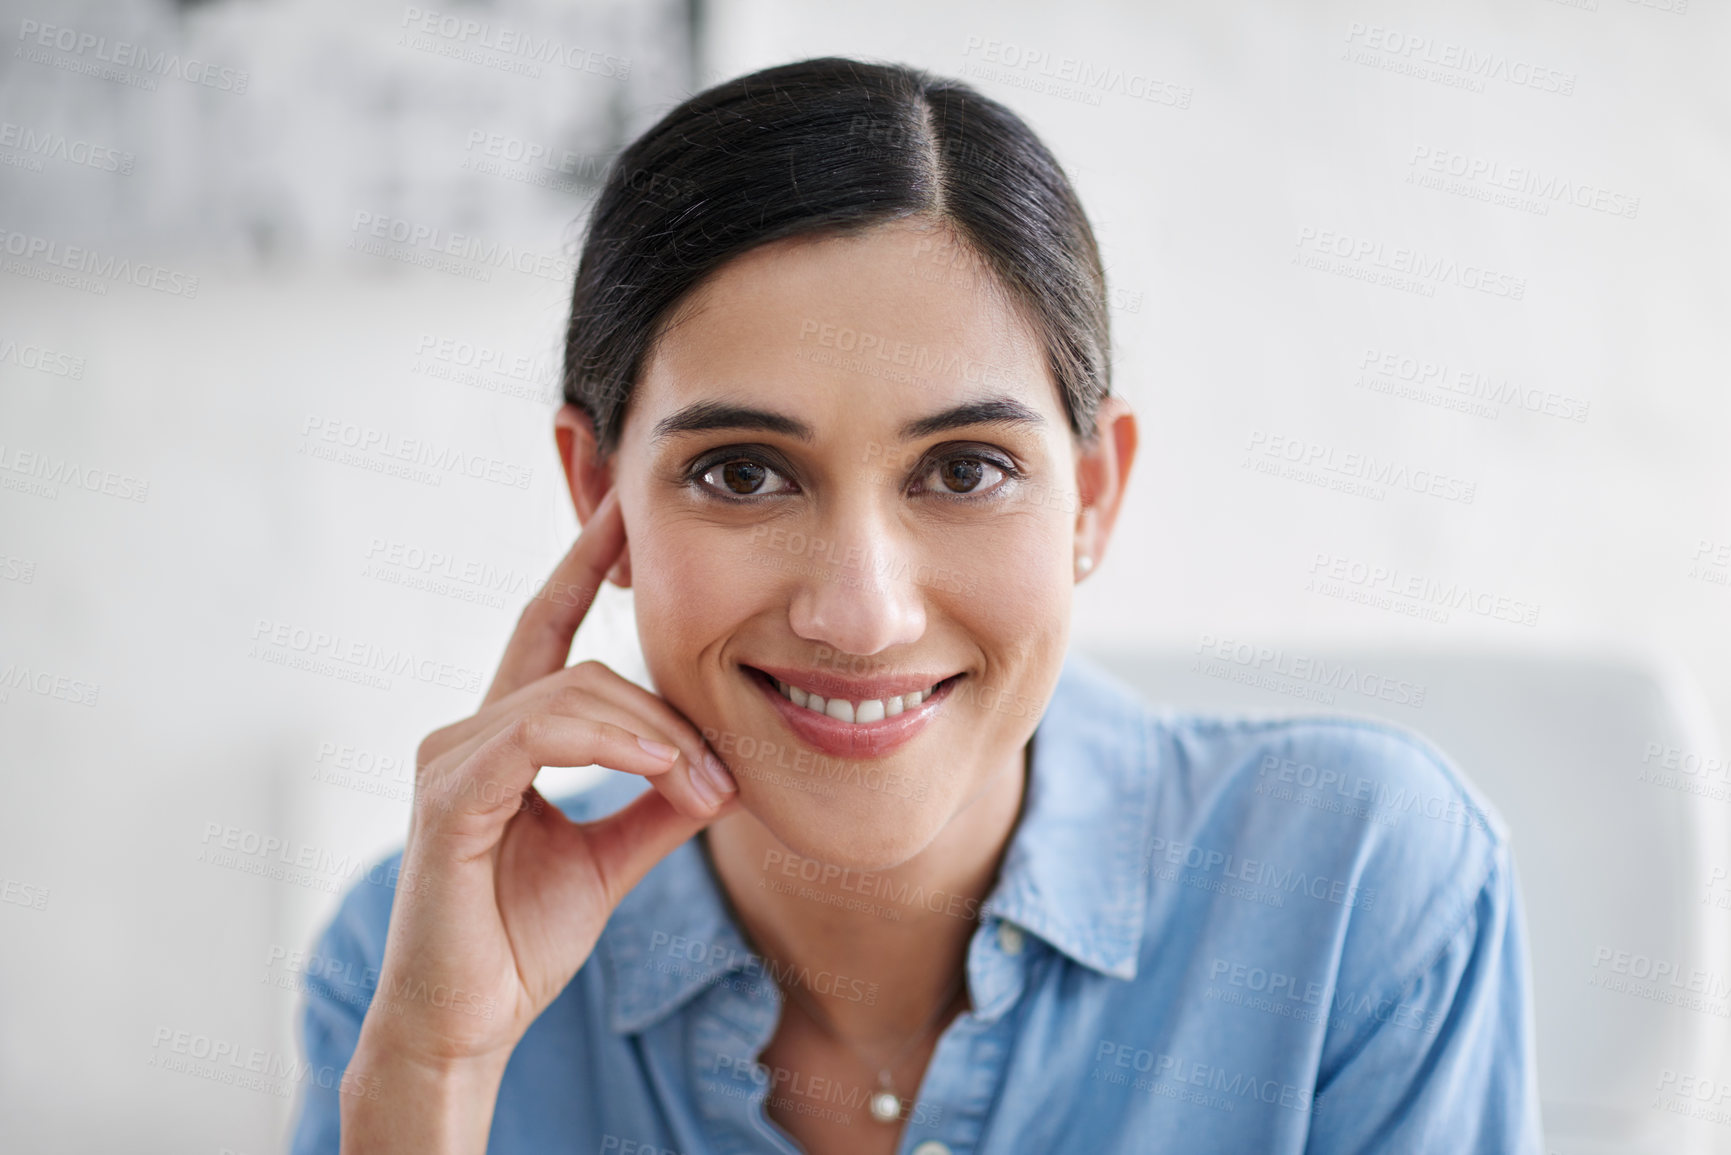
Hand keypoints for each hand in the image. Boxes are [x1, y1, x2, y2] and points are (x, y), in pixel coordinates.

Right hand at [341, 488, 737, 1150]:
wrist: (466, 1024)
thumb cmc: (519, 940)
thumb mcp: (613, 858)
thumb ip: (657, 802)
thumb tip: (724, 766)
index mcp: (505, 739)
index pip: (548, 626)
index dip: (583, 563)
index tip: (624, 509)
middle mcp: (469, 734)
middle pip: (586, 668)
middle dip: (667, 708)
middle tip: (721, 773)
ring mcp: (452, 758)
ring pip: (572, 694)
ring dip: (654, 733)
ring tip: (702, 783)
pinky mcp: (451, 795)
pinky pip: (542, 733)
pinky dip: (613, 743)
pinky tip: (662, 767)